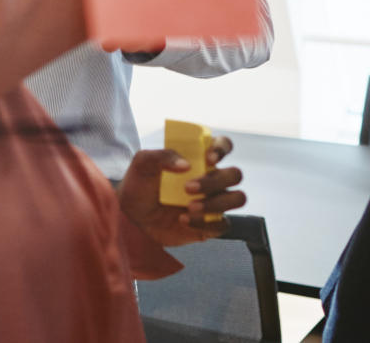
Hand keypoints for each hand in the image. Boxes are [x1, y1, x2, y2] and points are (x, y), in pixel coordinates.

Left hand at [118, 136, 245, 246]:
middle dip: (215, 181)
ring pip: (237, 198)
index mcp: (200, 158)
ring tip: (189, 206)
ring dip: (216, 203)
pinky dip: (205, 223)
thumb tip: (186, 165)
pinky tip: (183, 220)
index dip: (222, 149)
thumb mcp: (142, 164)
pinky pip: (222, 225)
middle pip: (235, 174)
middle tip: (187, 187)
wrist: (132, 214)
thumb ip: (161, 156)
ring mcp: (214, 201)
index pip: (223, 145)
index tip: (208, 158)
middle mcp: (212, 178)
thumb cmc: (140, 183)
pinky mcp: (210, 224)